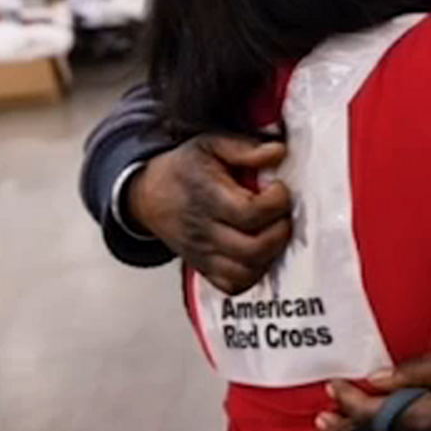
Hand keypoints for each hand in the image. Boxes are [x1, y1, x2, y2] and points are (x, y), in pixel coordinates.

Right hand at [127, 135, 291, 294]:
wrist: (149, 195)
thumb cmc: (185, 170)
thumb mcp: (211, 145)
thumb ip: (245, 149)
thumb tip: (277, 152)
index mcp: (207, 197)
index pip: (250, 212)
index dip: (276, 202)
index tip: (278, 189)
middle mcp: (204, 231)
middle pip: (253, 248)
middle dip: (280, 231)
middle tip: (282, 213)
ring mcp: (203, 254)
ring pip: (246, 272)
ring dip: (270, 254)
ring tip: (273, 231)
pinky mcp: (204, 269)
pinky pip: (234, 285)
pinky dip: (254, 274)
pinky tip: (259, 252)